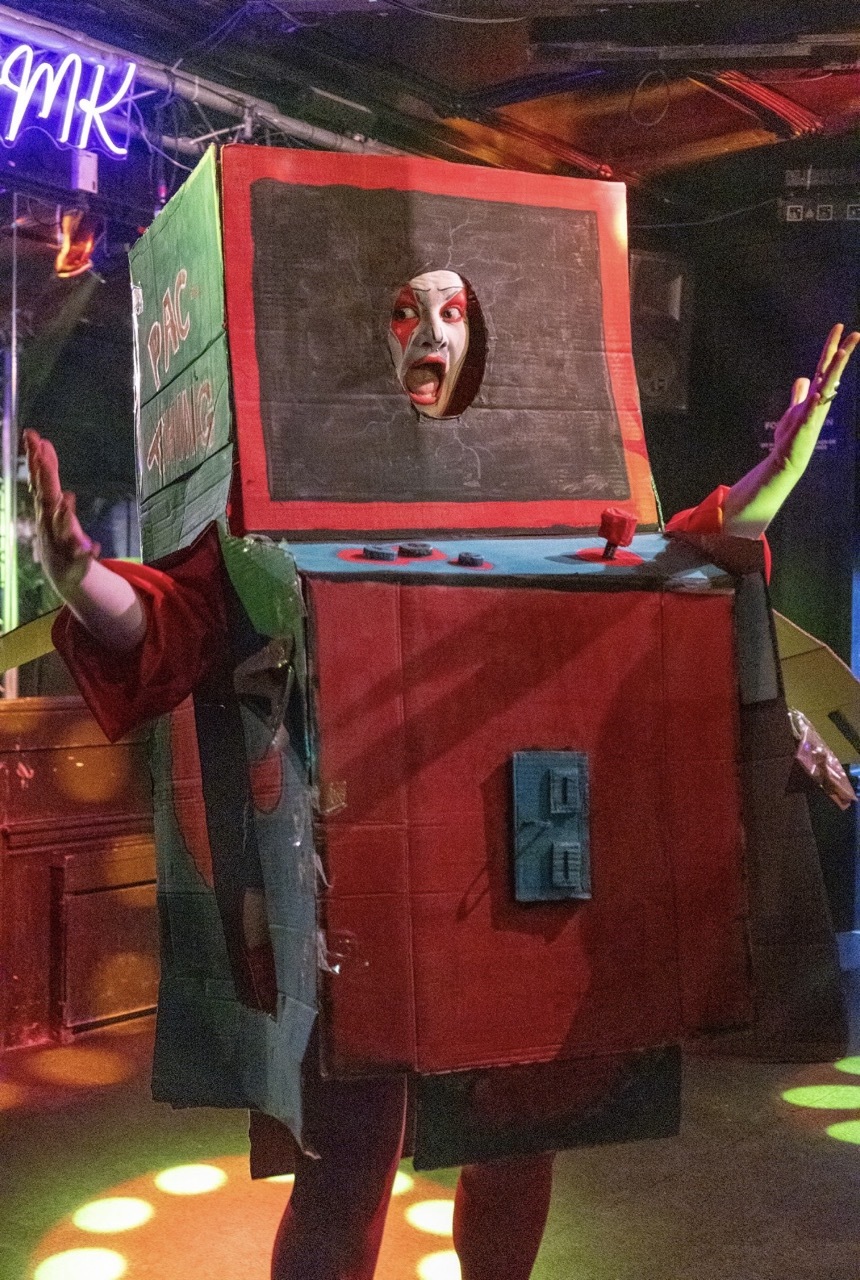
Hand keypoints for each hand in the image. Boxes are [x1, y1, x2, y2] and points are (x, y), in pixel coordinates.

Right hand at [24, 429, 98, 598]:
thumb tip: (44, 441)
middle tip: (41, 456)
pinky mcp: (74, 562)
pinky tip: (93, 547)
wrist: (62, 574)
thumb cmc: (55, 531)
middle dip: (44, 478)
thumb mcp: (53, 500)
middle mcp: (49, 522)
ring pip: (61, 527)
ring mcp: (60, 542)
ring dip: (63, 514)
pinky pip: (81, 557)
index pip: (40, 479)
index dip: (35, 458)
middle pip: (46, 497)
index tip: (33, 436)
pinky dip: (85, 553)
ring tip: (67, 498)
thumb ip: (49, 473)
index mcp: (46, 507)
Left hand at [722, 324, 859, 537]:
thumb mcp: (795, 409)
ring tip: (842, 352)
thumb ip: (799, 393)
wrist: (787, 458)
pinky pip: (813, 408)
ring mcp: (815, 410)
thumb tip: (803, 378)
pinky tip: (819, 388)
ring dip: (835, 370)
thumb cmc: (791, 435)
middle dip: (842, 352)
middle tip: (854, 333)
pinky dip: (815, 398)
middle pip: (832, 372)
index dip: (832, 347)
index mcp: (816, 394)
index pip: (825, 366)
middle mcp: (820, 400)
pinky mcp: (806, 423)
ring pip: (828, 386)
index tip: (839, 328)